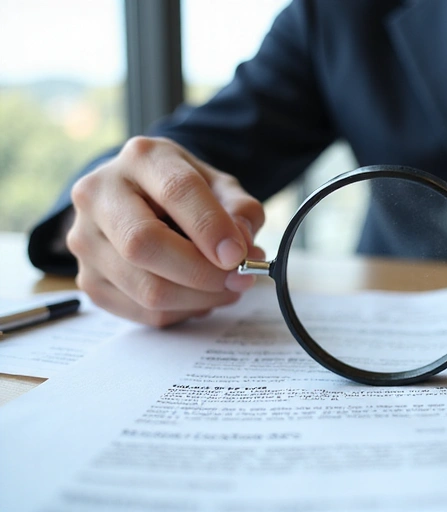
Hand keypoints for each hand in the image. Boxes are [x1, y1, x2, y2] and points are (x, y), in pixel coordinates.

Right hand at [66, 136, 265, 326]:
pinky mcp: (88, 279)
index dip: (210, 228)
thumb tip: (243, 251)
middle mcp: (100, 193)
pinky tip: (200, 296)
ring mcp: (85, 239)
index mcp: (142, 158)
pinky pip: (142, 311)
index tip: (238, 255)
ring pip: (145, 287)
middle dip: (201, 272)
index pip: (175, 191)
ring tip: (227, 288)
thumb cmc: (186, 194)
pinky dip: (182, 311)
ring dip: (199, 298)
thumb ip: (240, 212)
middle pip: (144, 244)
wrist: (141, 199)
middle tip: (239, 278)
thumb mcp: (221, 187)